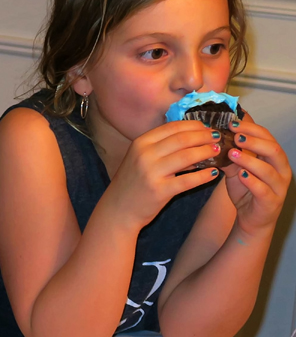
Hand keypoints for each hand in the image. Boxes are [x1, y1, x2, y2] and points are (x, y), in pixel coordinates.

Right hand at [104, 120, 223, 229]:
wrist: (118, 210)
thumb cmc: (132, 183)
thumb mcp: (140, 159)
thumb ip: (161, 146)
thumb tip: (192, 136)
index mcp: (140, 143)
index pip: (173, 127)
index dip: (195, 125)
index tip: (208, 128)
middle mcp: (145, 155)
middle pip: (183, 139)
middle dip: (205, 136)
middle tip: (218, 138)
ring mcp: (151, 173)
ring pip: (188, 156)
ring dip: (207, 152)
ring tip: (218, 152)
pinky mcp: (160, 191)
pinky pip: (189, 180)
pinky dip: (204, 175)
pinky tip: (213, 173)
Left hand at [222, 118, 290, 234]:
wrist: (252, 219)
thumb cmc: (246, 190)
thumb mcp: (237, 170)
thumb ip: (231, 156)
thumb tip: (215, 139)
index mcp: (274, 158)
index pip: (268, 137)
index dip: (252, 129)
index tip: (232, 124)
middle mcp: (281, 170)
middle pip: (273, 149)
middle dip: (254, 141)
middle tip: (235, 136)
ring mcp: (279, 186)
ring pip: (268, 170)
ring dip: (250, 160)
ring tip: (232, 153)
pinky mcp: (271, 201)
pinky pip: (263, 190)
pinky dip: (252, 181)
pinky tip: (241, 175)